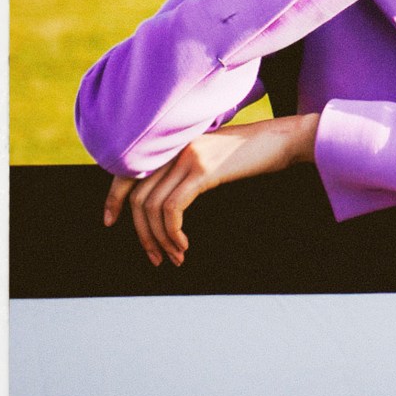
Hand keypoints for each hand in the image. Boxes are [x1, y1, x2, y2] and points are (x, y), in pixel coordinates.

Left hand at [101, 113, 319, 265]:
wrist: (285, 138)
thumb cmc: (255, 152)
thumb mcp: (214, 156)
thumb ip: (188, 168)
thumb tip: (166, 197)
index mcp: (174, 143)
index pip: (128, 170)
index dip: (114, 198)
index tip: (110, 221)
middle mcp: (175, 147)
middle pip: (139, 196)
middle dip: (142, 233)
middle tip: (154, 257)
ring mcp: (188, 156)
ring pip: (154, 206)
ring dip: (160, 239)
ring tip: (174, 256)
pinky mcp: (204, 169)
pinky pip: (173, 207)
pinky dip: (172, 232)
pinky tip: (184, 244)